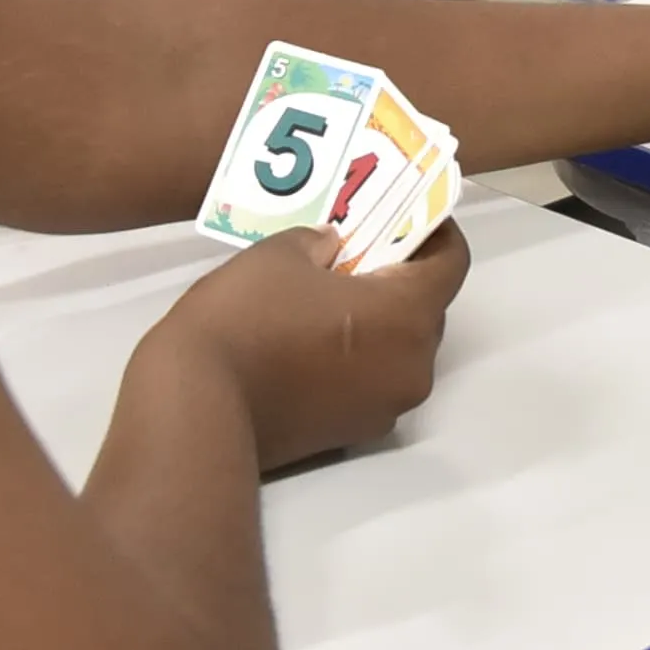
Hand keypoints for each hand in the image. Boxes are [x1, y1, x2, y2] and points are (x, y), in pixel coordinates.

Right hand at [149, 222, 469, 471]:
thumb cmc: (244, 320)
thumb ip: (318, 242)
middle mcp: (412, 368)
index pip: (452, 264)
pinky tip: (313, 341)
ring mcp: (384, 408)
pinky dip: (358, 359)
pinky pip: (371, 382)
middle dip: (402, 279)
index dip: (437, 232)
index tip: (411, 214)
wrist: (197, 407)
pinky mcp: (353, 434)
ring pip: (399, 351)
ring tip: (332, 298)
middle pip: (427, 311)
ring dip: (378, 323)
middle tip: (361, 252)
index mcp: (406, 317)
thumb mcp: (278, 255)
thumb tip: (332, 248)